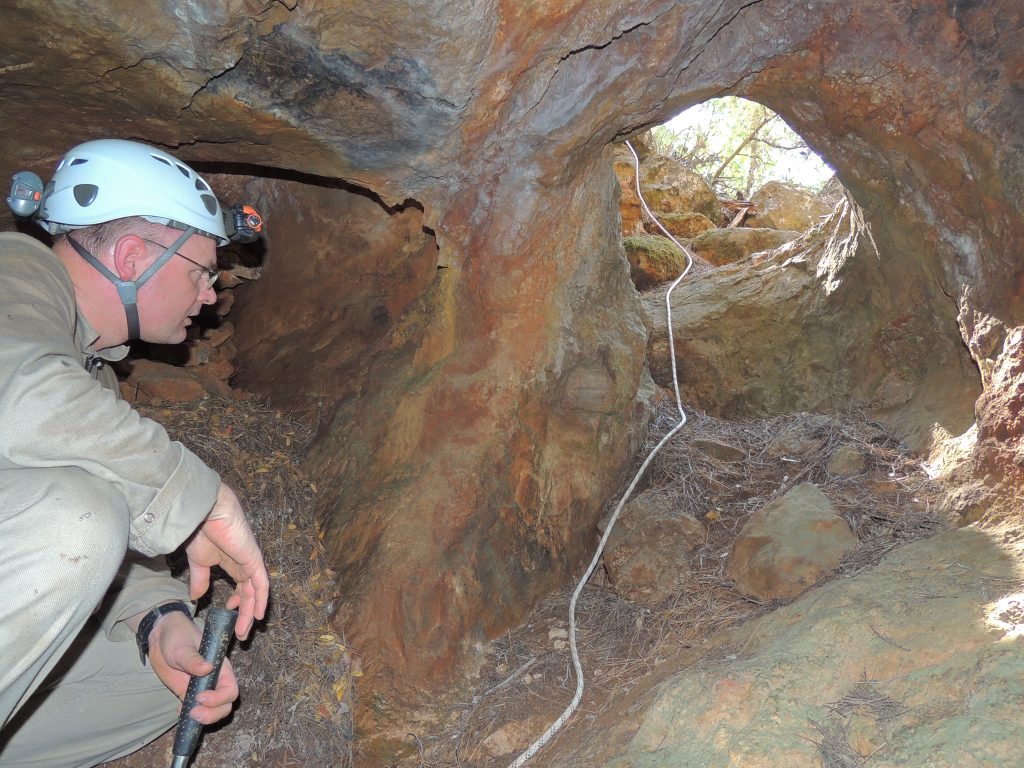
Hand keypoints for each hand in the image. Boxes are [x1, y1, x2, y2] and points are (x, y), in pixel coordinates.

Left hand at [148, 610, 238, 724]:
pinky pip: (196, 710)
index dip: (219, 698)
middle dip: (213, 713)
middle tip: (194, 713)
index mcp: (220, 667)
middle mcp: (215, 680)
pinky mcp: (188, 694)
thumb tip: (207, 668)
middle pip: (225, 705)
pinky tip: (179, 712)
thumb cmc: (178, 636)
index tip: (200, 696)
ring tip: (189, 715)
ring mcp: (202, 689)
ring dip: (205, 718)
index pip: (230, 689)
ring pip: (213, 711)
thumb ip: (193, 659)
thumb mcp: (183, 647)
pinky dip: (190, 717)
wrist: (161, 639)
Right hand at [185, 483, 268, 639]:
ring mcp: (251, 562)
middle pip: (250, 594)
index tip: (230, 616)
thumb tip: (196, 598)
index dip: (238, 604)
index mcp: (232, 563)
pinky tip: (259, 615)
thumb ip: (200, 579)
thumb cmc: (200, 531)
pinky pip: (262, 584)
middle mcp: (244, 564)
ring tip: (245, 632)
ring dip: (252, 613)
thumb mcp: (199, 562)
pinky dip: (261, 600)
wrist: (205, 513)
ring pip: (256, 593)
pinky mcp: (254, 559)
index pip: (241, 587)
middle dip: (246, 614)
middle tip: (241, 634)